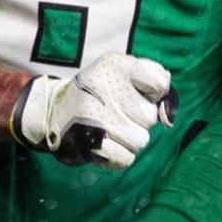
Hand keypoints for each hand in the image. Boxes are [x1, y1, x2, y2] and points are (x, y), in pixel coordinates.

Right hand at [11, 53, 174, 167]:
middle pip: (150, 116)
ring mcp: (98, 117)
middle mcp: (104, 86)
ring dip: (130, 137)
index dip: (153, 92)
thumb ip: (153, 76)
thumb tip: (168, 105)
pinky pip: (127, 158)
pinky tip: (105, 140)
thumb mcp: (122, 69)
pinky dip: (120, 154)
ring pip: (141, 140)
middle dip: (139, 117)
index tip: (139, 91)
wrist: (54, 110)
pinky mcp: (92, 144)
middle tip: (117, 110)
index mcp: (115, 64)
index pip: (159, 84)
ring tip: (110, 125)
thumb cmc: (100, 90)